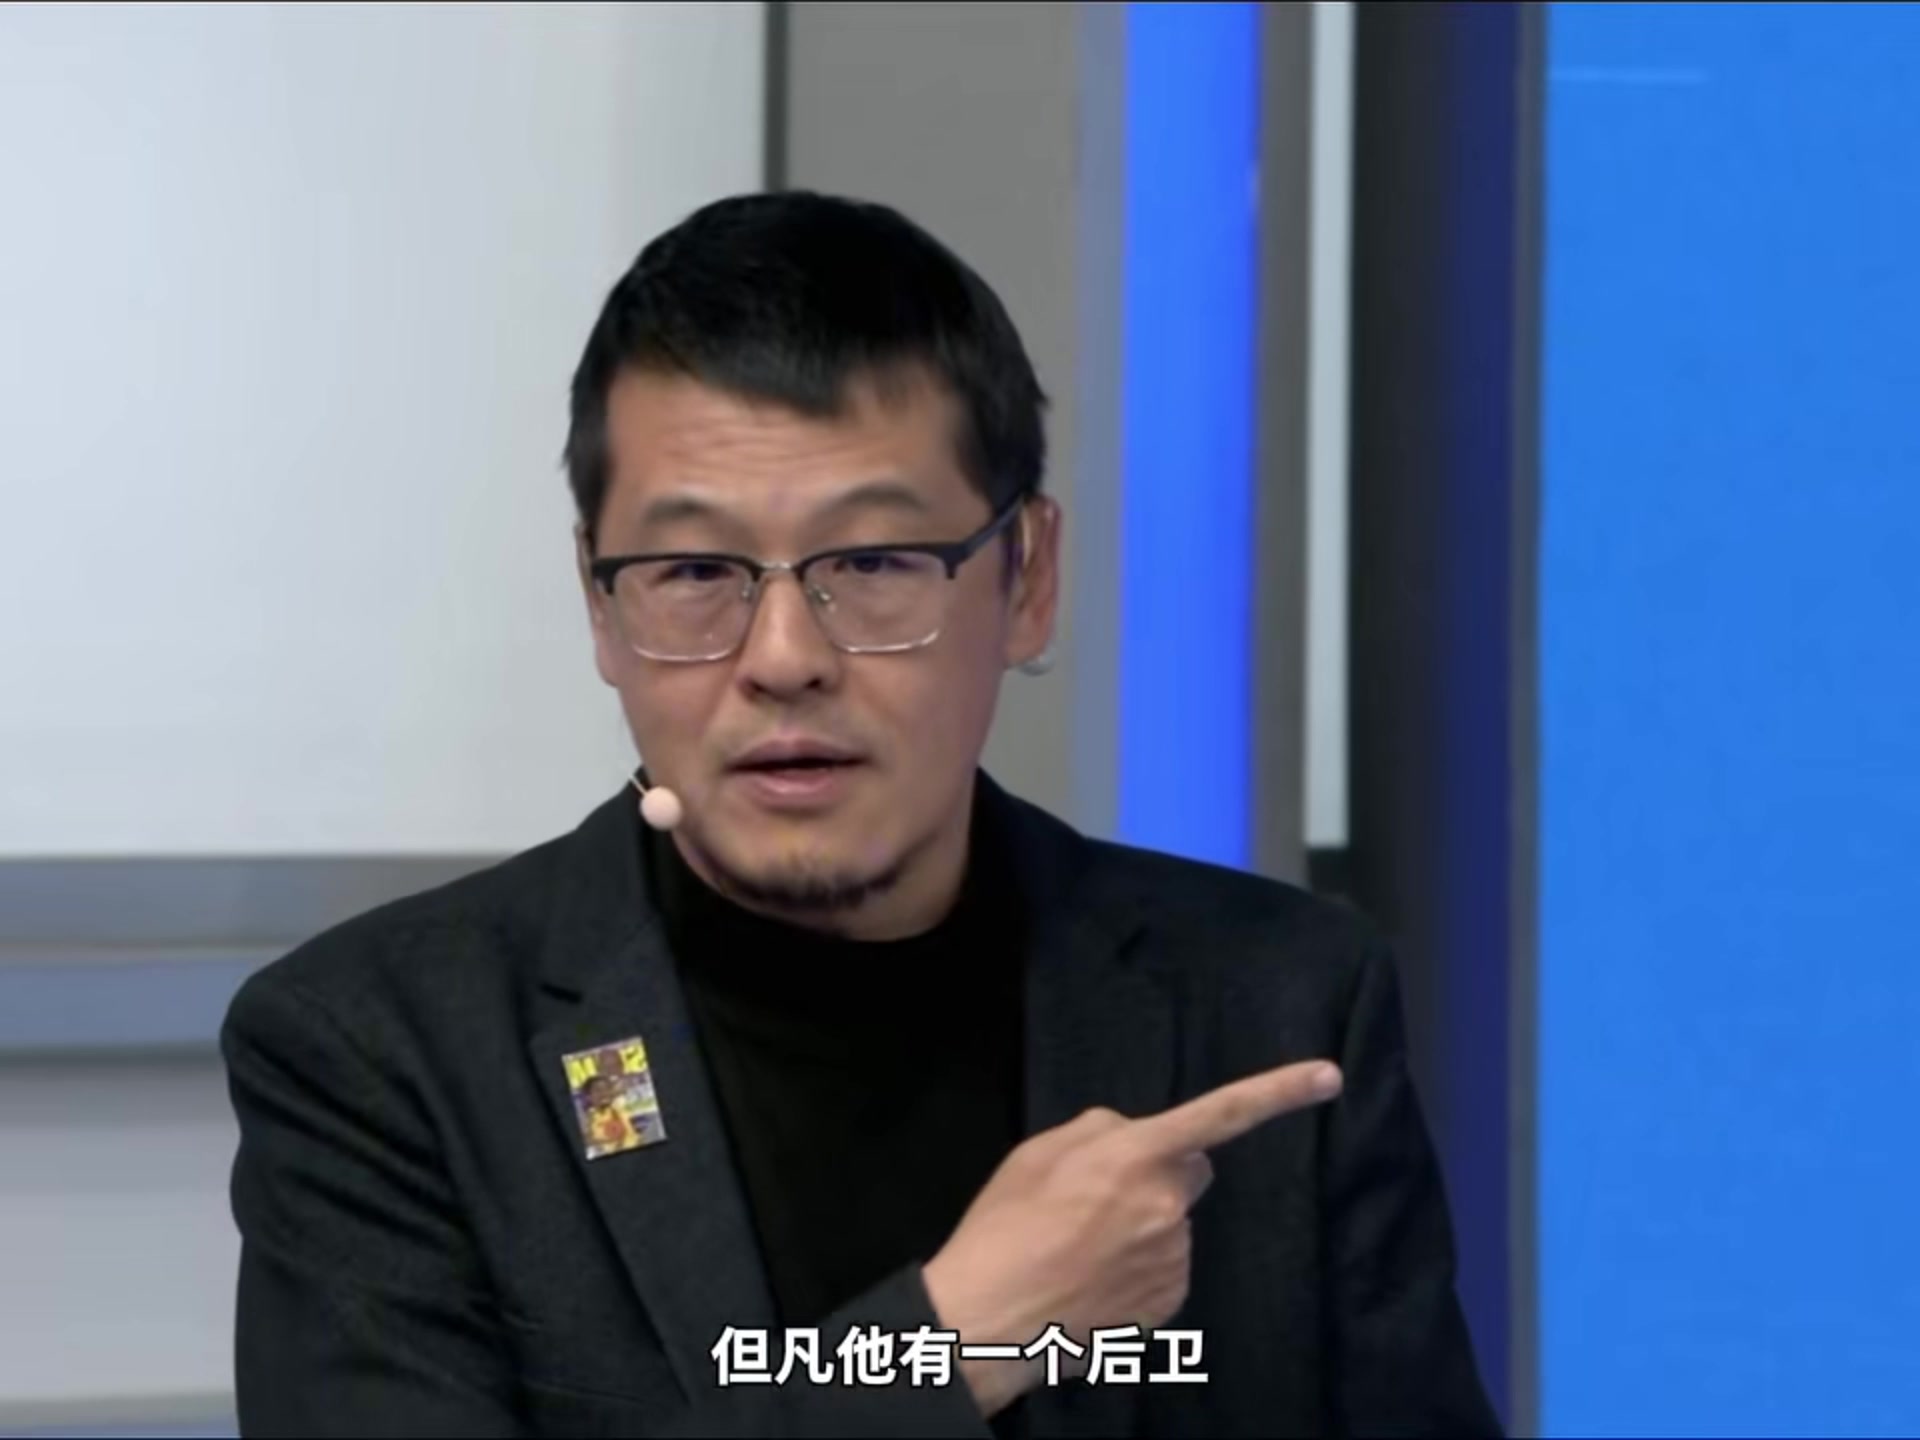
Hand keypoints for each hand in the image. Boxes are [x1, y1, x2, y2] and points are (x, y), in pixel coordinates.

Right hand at [922, 1059, 1342, 1415]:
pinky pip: (1166, 1266)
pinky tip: (1093, 1277)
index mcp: (1135, 1157)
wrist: (989, 1320)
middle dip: (1161, 1172)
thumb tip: (1131, 1135)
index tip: (1329, 1076)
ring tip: (1079, 1246)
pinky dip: (1139, 1266)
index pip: (1220, 1114)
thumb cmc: (1004, 1227)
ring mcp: (1174, 1259)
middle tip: (1099, 1196)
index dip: (1278, 1092)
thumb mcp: (1035, 1154)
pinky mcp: (1170, 1302)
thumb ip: (1096, 1132)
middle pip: (1188, 1171)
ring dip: (1142, 1224)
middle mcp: (1168, 1207)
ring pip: (1172, 1222)